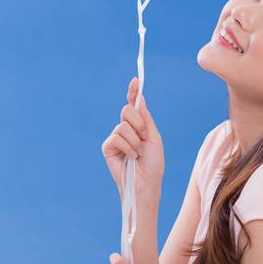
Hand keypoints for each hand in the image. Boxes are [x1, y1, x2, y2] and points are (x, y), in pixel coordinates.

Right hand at [100, 76, 163, 198]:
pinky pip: (116, 137)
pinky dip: (127, 147)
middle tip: (144, 137)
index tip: (136, 80)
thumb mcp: (154, 138)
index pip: (134, 105)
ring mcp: (115, 137)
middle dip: (138, 123)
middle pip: (127, 110)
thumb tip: (140, 99)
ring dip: (135, 141)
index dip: (133, 91)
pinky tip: (130, 157)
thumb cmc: (153, 164)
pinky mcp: (108, 147)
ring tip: (138, 153)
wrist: (147, 183)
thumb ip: (146, 119)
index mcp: (138, 125)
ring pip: (123, 126)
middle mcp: (125, 129)